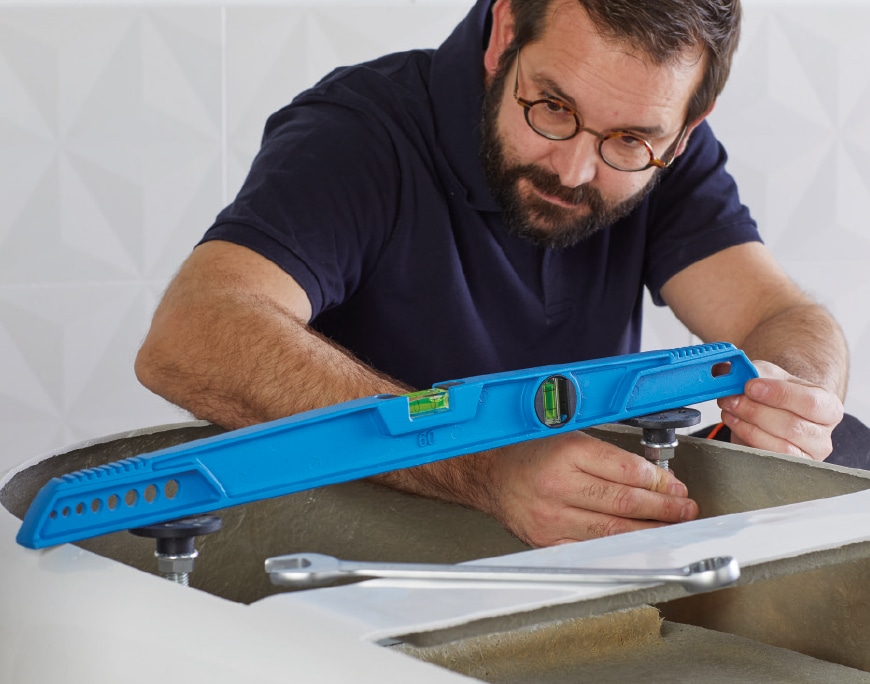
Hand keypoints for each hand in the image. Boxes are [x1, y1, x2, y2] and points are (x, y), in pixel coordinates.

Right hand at [482, 431, 697, 547]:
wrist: (489, 474)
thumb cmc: (528, 452)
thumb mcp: (569, 436)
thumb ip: (609, 455)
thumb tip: (652, 476)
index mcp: (567, 453)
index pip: (628, 471)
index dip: (660, 481)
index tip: (675, 485)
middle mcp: (559, 486)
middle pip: (626, 503)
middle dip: (665, 508)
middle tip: (685, 509)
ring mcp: (553, 518)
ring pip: (614, 531)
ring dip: (651, 531)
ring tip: (672, 527)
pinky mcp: (548, 540)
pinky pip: (593, 548)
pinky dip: (620, 548)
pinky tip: (638, 545)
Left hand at [718, 360, 843, 460]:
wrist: (773, 412)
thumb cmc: (775, 393)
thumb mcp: (767, 375)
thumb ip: (751, 371)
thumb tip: (726, 370)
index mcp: (828, 407)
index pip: (810, 402)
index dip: (778, 394)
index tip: (750, 387)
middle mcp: (823, 435)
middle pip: (791, 426)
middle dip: (755, 411)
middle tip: (730, 399)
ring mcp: (808, 456)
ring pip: (779, 446)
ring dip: (747, 427)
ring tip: (729, 411)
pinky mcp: (788, 469)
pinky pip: (767, 458)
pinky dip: (746, 440)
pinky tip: (735, 424)